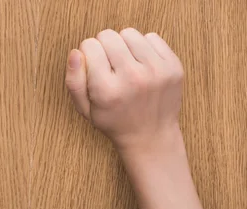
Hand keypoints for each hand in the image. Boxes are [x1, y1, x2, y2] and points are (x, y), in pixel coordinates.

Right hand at [65, 28, 183, 154]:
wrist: (151, 137)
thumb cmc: (115, 122)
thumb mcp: (85, 109)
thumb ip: (74, 81)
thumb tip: (76, 52)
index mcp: (107, 91)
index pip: (89, 46)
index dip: (88, 54)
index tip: (94, 67)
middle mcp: (132, 78)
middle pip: (108, 36)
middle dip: (104, 47)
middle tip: (109, 65)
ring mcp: (156, 71)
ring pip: (129, 33)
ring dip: (124, 45)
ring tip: (125, 63)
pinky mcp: (172, 66)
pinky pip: (152, 37)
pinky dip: (144, 47)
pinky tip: (142, 65)